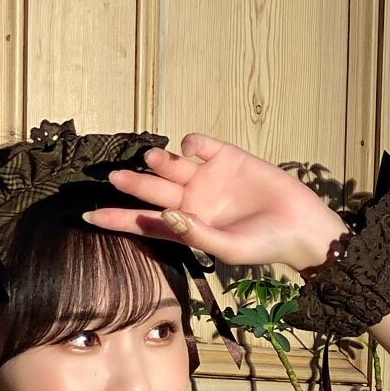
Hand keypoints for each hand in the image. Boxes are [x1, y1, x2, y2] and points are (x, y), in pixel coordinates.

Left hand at [83, 134, 347, 272]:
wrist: (301, 225)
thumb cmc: (265, 244)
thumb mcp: (228, 247)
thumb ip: (195, 234)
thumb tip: (165, 214)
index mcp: (188, 226)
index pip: (145, 223)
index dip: (117, 220)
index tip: (88, 217)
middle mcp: (192, 200)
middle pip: (152, 189)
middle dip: (132, 184)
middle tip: (115, 178)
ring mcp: (207, 177)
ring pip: (170, 164)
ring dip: (158, 161)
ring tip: (154, 161)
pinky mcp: (226, 156)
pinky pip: (198, 144)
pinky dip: (191, 143)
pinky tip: (193, 150)